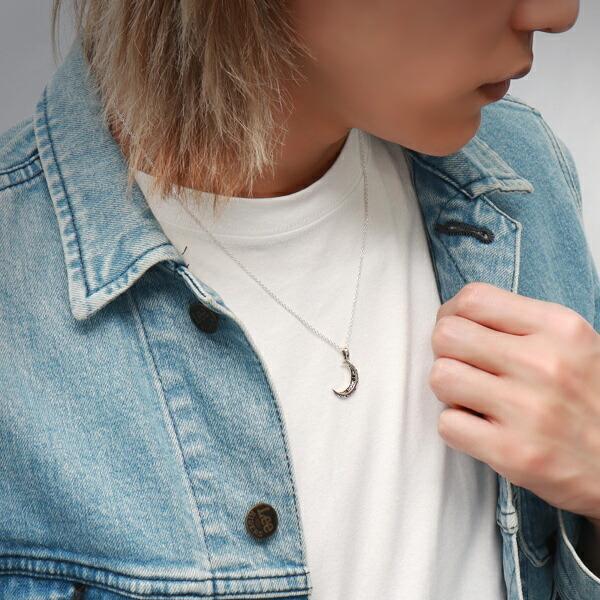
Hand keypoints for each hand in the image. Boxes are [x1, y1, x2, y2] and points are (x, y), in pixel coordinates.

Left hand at [429, 282, 599, 521]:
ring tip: (473, 400)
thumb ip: (519, 325)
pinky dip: (456, 428)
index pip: (473, 298)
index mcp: (559, 328)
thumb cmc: (589, 398)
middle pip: (447, 335)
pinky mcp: (512, 453)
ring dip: (448, 390)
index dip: (452, 314)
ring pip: (441, 376)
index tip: (459, 330)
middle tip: (465, 368)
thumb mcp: (572, 345)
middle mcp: (544, 363)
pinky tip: (480, 429)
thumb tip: (454, 316)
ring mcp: (528, 409)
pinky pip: (447, 424)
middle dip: (447, 352)